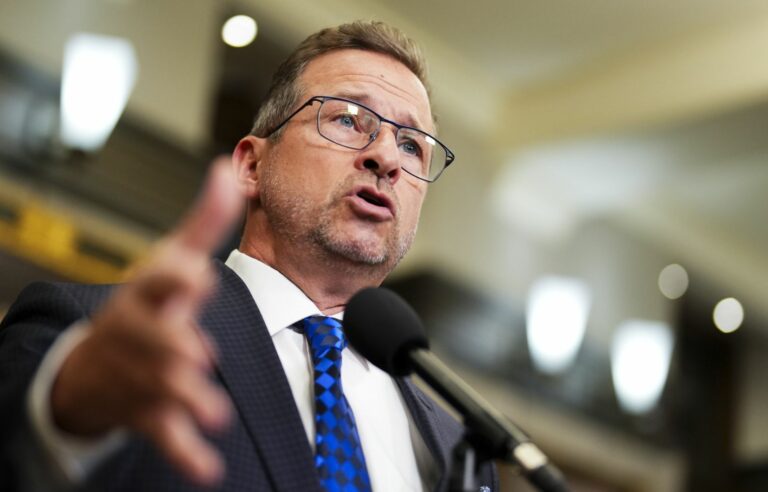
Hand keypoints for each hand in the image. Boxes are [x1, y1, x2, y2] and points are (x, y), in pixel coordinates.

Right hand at [50, 157, 243, 485]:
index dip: (174, 277)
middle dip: (171, 347)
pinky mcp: (147, 411)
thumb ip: (204, 221)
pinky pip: (164, 433)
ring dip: (183, 399)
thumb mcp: (169, 259)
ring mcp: (140, 374)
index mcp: (148, 292)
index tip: (198, 274)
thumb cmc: (144, 304)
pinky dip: (184, 451)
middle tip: (198, 355)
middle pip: (151, 339)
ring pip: (158, 387)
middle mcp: (140, 332)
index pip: (156, 280)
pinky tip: (208, 469)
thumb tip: (227, 167)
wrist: (94, 364)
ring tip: (215, 413)